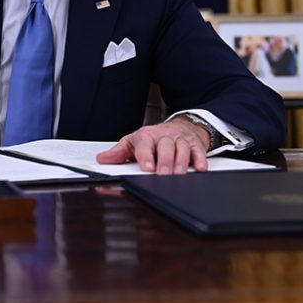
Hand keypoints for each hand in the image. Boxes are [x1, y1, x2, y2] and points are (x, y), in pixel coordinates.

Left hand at [95, 118, 209, 174]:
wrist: (178, 127)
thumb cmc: (153, 138)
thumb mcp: (134, 142)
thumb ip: (119, 152)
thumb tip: (102, 159)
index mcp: (146, 136)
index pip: (144, 144)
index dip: (145, 156)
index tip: (146, 167)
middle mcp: (164, 136)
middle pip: (165, 146)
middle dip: (165, 161)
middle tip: (163, 175)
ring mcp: (180, 140)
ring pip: (182, 149)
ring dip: (181, 163)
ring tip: (178, 175)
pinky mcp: (195, 145)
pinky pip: (199, 151)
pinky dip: (200, 160)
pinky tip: (199, 168)